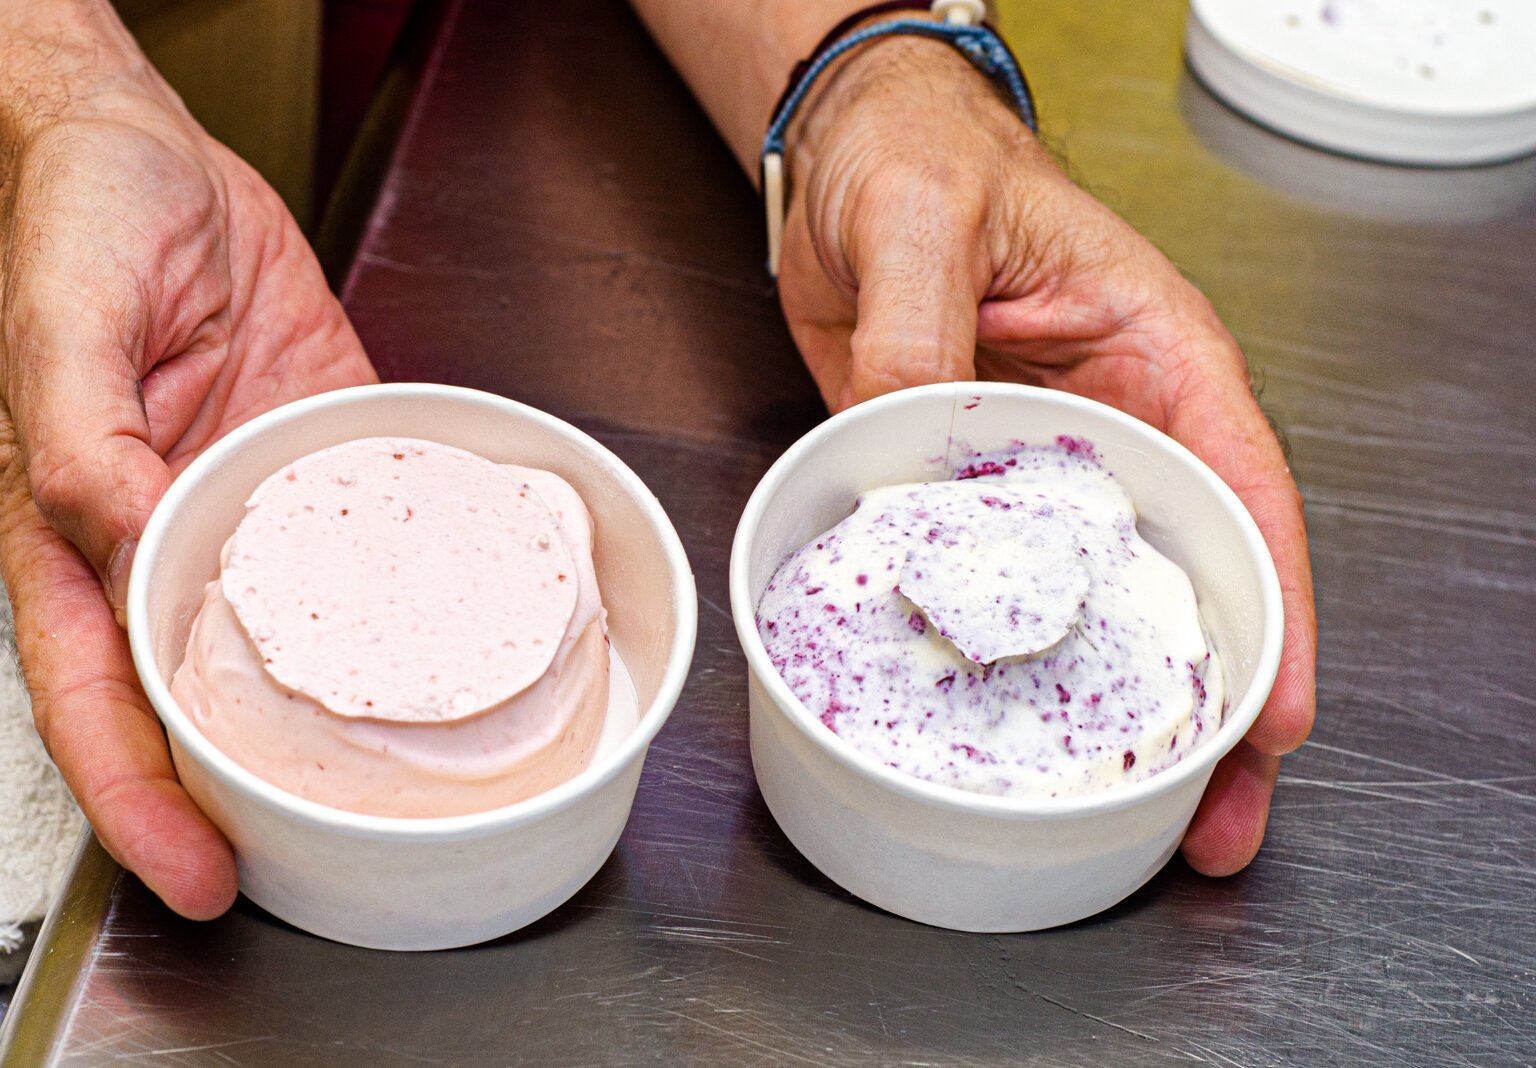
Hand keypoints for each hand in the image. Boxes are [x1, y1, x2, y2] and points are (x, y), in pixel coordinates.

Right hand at [0, 77, 375, 916]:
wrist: (151, 158)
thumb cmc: (79, 224)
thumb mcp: (60, 316)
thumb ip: (79, 430)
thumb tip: (118, 528)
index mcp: (76, 528)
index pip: (94, 694)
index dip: (136, 793)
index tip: (191, 864)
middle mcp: (161, 538)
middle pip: (187, 699)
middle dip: (234, 793)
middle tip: (307, 860)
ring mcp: (245, 510)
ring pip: (282, 642)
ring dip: (321, 720)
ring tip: (388, 787)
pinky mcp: (315, 466)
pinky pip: (361, 545)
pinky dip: (399, 598)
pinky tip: (447, 641)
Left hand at [778, 35, 1315, 874]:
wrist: (844, 162)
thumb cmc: (922, 157)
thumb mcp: (929, 219)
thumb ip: (922, 328)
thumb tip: (909, 426)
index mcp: (1154, 359)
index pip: (1241, 492)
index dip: (1269, 609)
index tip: (1274, 711)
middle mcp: (1113, 428)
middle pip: (1189, 578)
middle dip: (1209, 700)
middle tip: (1210, 814)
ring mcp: (1040, 471)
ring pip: (1099, 603)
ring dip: (1117, 705)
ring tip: (1133, 810)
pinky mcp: (967, 491)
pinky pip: (996, 585)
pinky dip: (1008, 656)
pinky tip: (1008, 721)